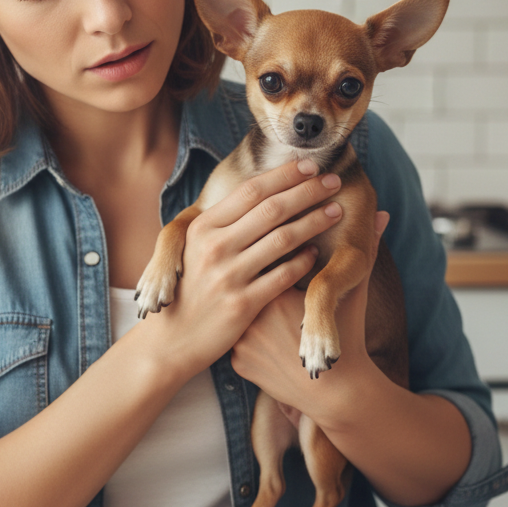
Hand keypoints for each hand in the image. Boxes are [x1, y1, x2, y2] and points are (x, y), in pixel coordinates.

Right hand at [138, 159, 344, 376]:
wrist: (172, 340)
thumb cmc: (188, 289)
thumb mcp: (192, 249)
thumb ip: (222, 223)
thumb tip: (259, 191)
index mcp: (202, 228)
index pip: (251, 190)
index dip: (284, 175)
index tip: (310, 166)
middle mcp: (214, 248)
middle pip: (272, 209)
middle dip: (308, 191)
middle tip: (333, 181)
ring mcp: (228, 277)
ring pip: (283, 239)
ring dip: (315, 221)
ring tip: (336, 211)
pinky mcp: (242, 305)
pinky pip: (284, 276)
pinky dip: (304, 261)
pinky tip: (317, 253)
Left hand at [230, 209, 389, 410]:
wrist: (336, 394)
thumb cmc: (349, 338)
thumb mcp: (355, 292)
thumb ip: (366, 250)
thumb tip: (382, 215)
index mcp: (276, 290)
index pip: (263, 256)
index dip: (271, 251)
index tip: (278, 248)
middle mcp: (252, 313)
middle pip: (244, 280)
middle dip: (251, 272)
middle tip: (263, 270)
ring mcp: (241, 340)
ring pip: (236, 306)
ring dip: (244, 300)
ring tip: (260, 303)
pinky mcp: (236, 362)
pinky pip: (235, 337)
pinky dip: (244, 332)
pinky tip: (259, 333)